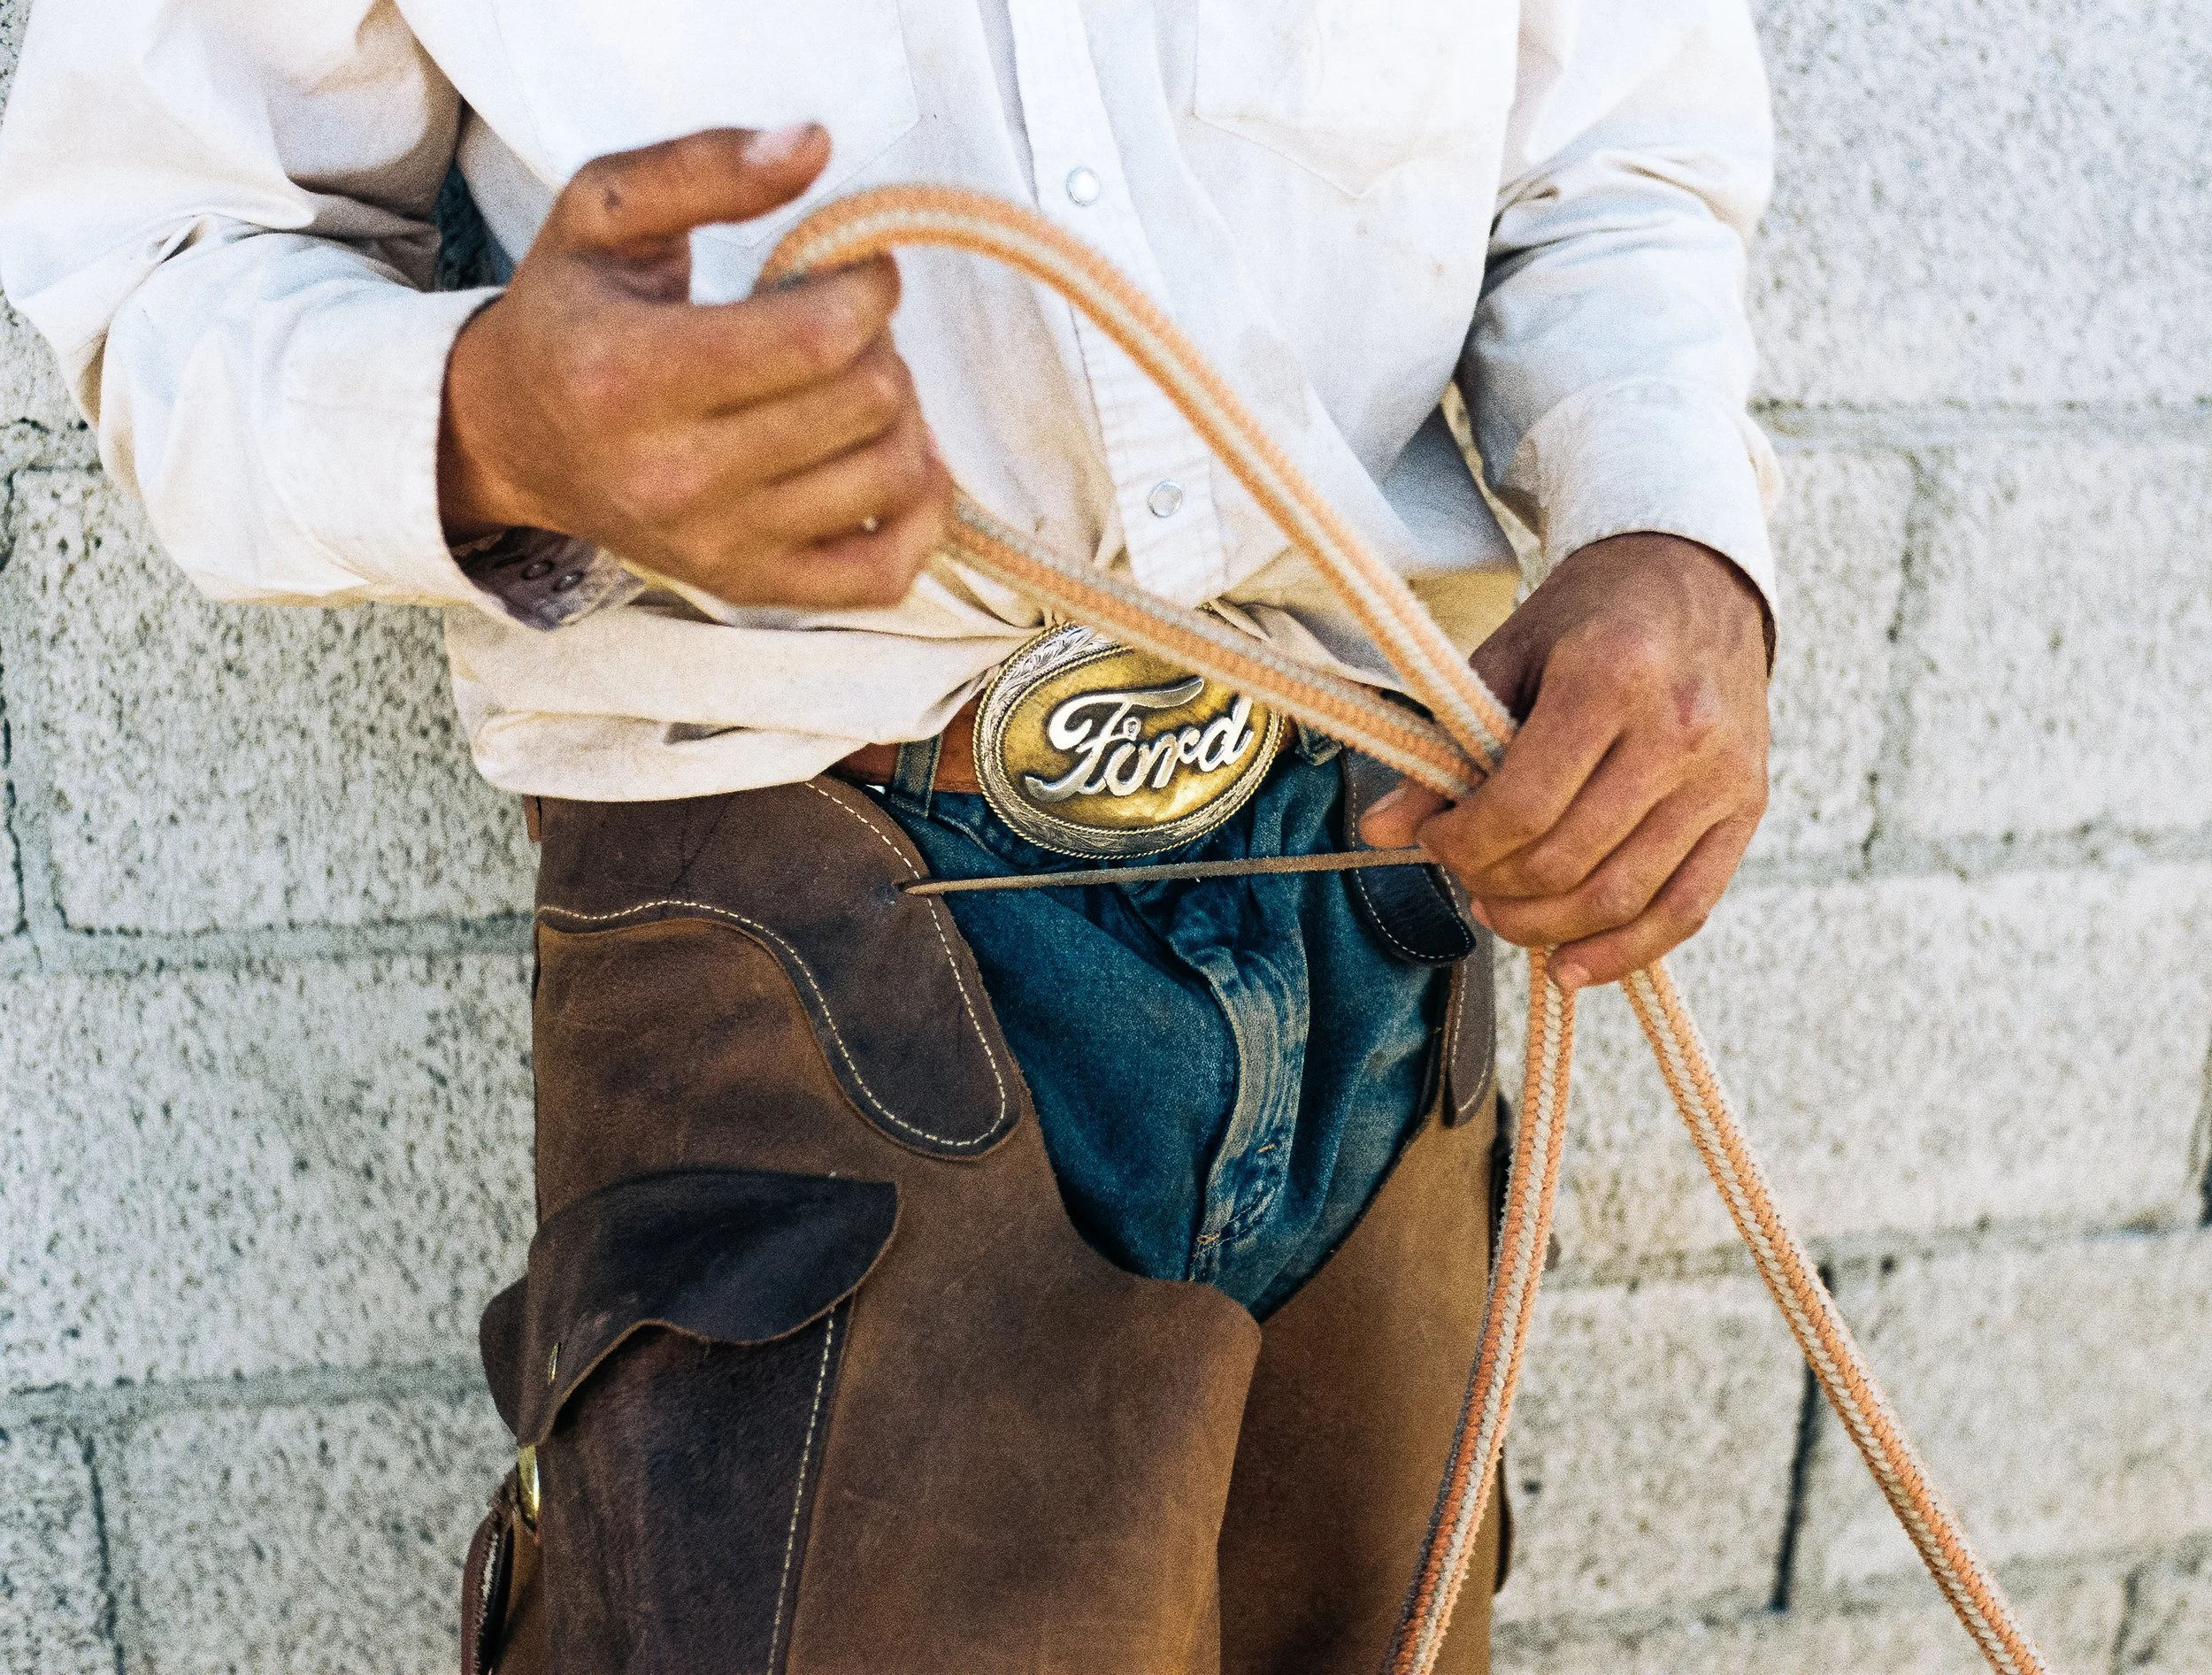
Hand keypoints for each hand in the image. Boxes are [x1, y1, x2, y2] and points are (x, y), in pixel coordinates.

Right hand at [438, 125, 954, 610]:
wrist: (512, 441)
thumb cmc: (568, 315)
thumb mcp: (603, 213)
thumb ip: (704, 167)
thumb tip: (818, 146)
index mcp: (630, 375)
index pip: (816, 337)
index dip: (868, 287)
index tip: (854, 269)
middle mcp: (674, 476)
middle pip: (864, 401)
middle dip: (877, 343)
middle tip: (838, 325)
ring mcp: (719, 544)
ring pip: (890, 475)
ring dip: (898, 414)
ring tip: (848, 384)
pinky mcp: (752, 588)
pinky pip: (888, 572)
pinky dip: (919, 514)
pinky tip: (891, 459)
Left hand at [1361, 533, 1770, 990]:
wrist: (1696, 580)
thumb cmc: (1590, 618)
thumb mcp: (1506, 655)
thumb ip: (1448, 745)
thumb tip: (1384, 830)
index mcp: (1611, 676)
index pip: (1522, 806)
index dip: (1461, 842)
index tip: (1433, 838)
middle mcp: (1678, 729)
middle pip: (1567, 860)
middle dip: (1494, 883)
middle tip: (1463, 873)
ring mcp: (1721, 776)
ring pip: (1621, 897)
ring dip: (1544, 925)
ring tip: (1501, 909)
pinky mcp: (1746, 808)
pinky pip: (1685, 909)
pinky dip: (1622, 952)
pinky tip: (1569, 964)